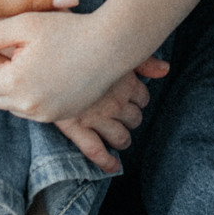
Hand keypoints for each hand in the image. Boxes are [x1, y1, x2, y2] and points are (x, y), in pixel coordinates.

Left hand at [0, 11, 124, 122]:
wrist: (111, 46)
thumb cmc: (68, 29)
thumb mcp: (25, 22)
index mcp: (14, 82)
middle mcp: (27, 105)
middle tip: (13, 54)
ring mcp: (45, 115)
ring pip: (11, 106)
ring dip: (13, 89)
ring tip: (31, 64)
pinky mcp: (60, 117)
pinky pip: (33, 111)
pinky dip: (33, 96)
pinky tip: (47, 74)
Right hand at [54, 57, 169, 169]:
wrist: (47, 56)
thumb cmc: (83, 47)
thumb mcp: (116, 49)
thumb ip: (144, 61)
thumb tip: (166, 70)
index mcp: (126, 82)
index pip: (143, 98)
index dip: (139, 100)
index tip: (131, 99)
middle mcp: (115, 102)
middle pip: (134, 119)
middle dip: (131, 119)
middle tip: (122, 117)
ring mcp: (97, 117)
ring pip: (121, 137)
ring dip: (123, 139)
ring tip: (120, 138)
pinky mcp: (76, 128)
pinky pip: (96, 151)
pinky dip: (107, 162)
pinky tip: (114, 167)